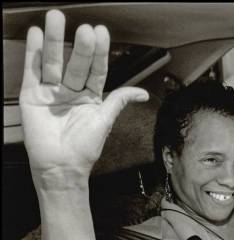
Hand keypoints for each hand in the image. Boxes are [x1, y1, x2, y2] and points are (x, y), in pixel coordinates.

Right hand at [20, 10, 148, 182]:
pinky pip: (33, 71)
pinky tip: (36, 35)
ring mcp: (51, 92)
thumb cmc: (84, 149)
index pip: (96, 69)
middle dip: (80, 45)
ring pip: (53, 62)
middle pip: (76, 63)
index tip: (101, 33)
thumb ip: (119, 101)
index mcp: (90, 96)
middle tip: (84, 28)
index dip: (99, 52)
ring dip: (54, 40)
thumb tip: (143, 93)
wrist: (62, 168)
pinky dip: (34, 53)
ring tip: (56, 19)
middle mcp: (71, 91)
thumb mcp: (105, 121)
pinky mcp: (32, 95)